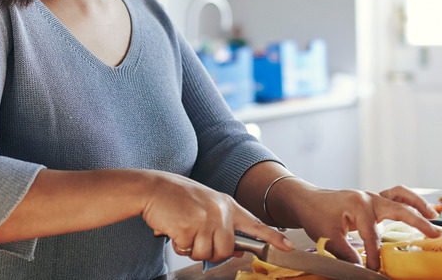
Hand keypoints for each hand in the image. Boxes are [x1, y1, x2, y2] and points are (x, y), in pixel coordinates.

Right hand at [142, 171, 292, 262]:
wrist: (153, 188)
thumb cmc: (177, 198)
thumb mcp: (207, 206)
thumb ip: (224, 225)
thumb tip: (239, 249)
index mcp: (227, 204)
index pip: (255, 224)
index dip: (273, 238)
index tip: (288, 247)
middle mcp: (220, 212)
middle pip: (227, 250)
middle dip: (211, 252)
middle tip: (196, 239)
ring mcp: (205, 220)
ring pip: (207, 254)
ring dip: (193, 249)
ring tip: (184, 231)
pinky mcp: (189, 228)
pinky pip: (188, 251)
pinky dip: (179, 245)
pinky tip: (174, 230)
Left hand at [273, 181, 441, 271]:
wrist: (307, 200)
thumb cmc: (315, 214)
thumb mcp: (327, 236)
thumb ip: (346, 253)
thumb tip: (360, 268)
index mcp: (357, 205)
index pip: (372, 236)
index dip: (375, 256)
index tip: (375, 270)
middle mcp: (368, 198)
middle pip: (398, 209)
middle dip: (417, 222)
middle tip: (434, 235)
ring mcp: (371, 197)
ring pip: (399, 196)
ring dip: (417, 205)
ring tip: (433, 216)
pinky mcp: (372, 200)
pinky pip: (395, 196)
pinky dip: (408, 201)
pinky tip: (420, 210)